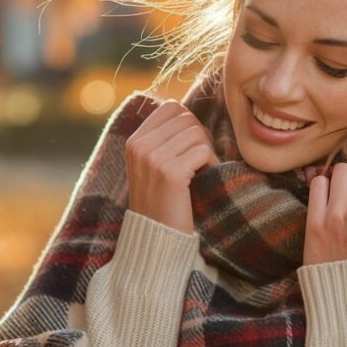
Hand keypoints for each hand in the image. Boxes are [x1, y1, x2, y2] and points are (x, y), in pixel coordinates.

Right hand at [125, 98, 218, 234]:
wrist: (156, 239)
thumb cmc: (163, 202)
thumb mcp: (153, 166)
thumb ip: (165, 139)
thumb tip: (189, 114)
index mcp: (134, 141)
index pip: (171, 107)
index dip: (189, 123)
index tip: (191, 147)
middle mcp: (140, 146)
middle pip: (186, 118)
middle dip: (200, 136)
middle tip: (201, 160)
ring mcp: (153, 159)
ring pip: (196, 132)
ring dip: (207, 151)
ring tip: (202, 170)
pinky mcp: (170, 173)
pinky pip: (202, 150)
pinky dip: (212, 162)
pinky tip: (205, 178)